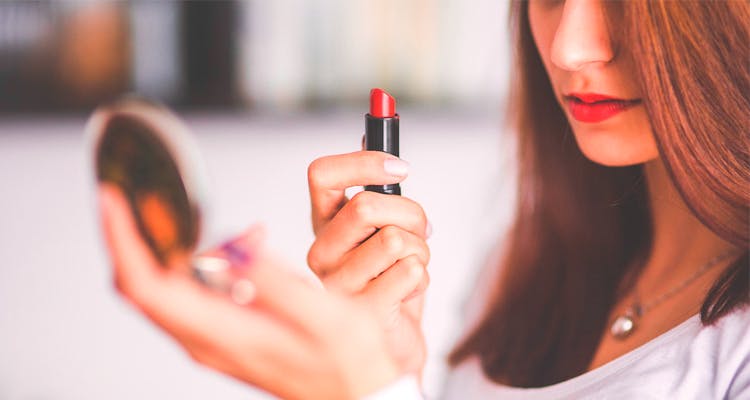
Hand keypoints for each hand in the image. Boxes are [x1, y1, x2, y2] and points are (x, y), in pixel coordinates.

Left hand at [99, 184, 400, 399]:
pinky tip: (248, 245)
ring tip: (234, 227)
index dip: (124, 239)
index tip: (113, 200)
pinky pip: (192, 290)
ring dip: (178, 244)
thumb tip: (231, 245)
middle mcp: (205, 339)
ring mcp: (210, 339)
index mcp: (222, 333)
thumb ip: (274, 282)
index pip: (147, 285)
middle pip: (142, 284)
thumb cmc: (349, 362)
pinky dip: (205, 258)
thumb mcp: (325, 317)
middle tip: (140, 195)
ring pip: (163, 286)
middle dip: (134, 234)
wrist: (356, 395)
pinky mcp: (222, 333)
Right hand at [307, 151, 429, 374]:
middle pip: (366, 205)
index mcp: (324, 224)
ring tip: (411, 266)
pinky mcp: (360, 312)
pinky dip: (422, 278)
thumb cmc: (389, 280)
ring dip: (421, 250)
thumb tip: (373, 131)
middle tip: (420, 231)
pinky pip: (409, 272)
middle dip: (412, 214)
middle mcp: (321, 252)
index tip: (401, 168)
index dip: (364, 162)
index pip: (321, 174)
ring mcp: (336, 284)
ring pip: (396, 240)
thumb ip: (376, 186)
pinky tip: (407, 291)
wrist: (391, 343)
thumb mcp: (383, 227)